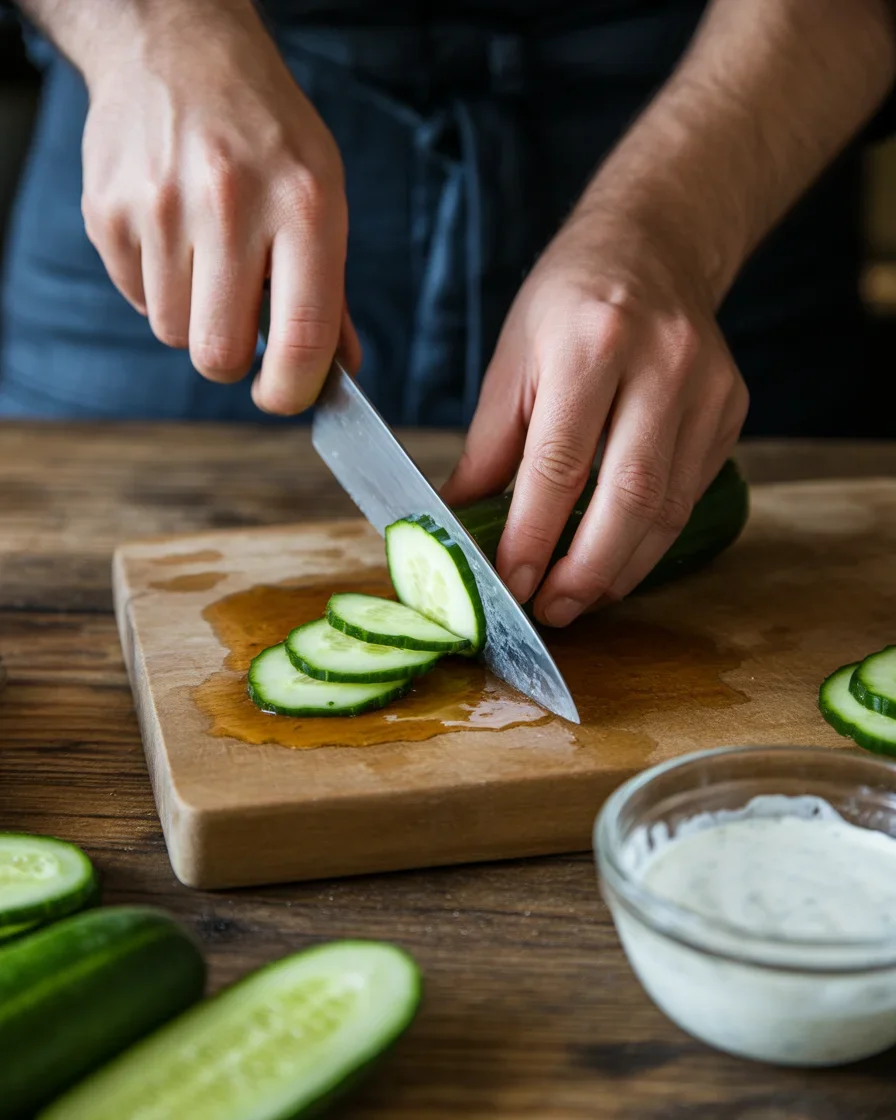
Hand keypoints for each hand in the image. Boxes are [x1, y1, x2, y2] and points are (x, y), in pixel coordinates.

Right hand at [79, 1, 359, 412]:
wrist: (178, 49)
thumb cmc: (265, 132)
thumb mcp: (323, 193)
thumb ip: (331, 291)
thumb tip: (340, 369)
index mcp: (303, 206)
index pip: (301, 337)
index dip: (293, 390)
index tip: (286, 398)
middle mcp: (230, 205)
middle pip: (218, 354)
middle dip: (232, 362)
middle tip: (241, 328)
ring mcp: (161, 207)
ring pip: (173, 332)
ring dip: (194, 317)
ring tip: (208, 259)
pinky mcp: (109, 212)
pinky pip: (136, 298)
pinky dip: (158, 287)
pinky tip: (173, 237)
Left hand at [441, 208, 748, 626]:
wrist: (652, 247)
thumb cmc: (567, 302)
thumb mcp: (511, 360)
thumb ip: (488, 448)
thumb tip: (457, 523)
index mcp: (591, 344)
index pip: (559, 466)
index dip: (534, 538)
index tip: (511, 586)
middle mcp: (661, 365)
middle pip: (628, 498)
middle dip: (586, 571)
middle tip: (551, 611)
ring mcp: (706, 389)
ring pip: (667, 508)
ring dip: (620, 568)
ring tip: (579, 598)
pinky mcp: (730, 410)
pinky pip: (690, 494)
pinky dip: (650, 539)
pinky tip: (616, 559)